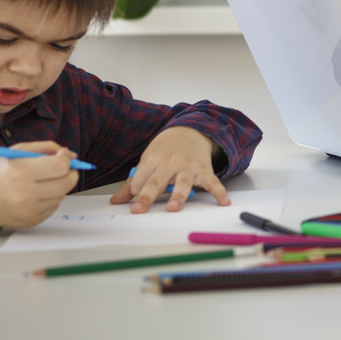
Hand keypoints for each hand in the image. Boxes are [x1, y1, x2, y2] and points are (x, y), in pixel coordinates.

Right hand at [0, 141, 79, 228]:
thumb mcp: (16, 151)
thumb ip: (46, 148)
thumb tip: (70, 155)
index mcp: (21, 173)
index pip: (61, 166)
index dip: (66, 158)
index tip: (63, 156)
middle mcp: (25, 194)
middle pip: (67, 183)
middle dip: (69, 172)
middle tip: (61, 168)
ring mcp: (29, 211)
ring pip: (62, 195)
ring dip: (58, 185)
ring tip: (41, 181)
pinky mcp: (31, 221)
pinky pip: (53, 207)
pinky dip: (50, 198)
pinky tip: (35, 193)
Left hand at [109, 126, 226, 212]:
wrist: (190, 130)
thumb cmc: (166, 149)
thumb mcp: (148, 160)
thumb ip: (133, 182)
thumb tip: (116, 201)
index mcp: (153, 159)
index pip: (140, 178)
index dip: (136, 190)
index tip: (134, 203)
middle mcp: (170, 162)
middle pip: (157, 181)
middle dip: (147, 195)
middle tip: (139, 209)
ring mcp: (188, 167)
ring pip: (182, 183)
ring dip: (178, 195)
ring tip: (173, 208)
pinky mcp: (204, 170)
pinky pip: (212, 182)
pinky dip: (219, 192)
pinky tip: (223, 201)